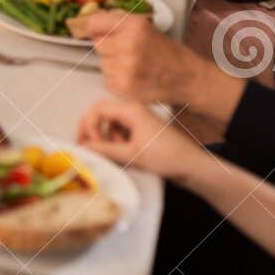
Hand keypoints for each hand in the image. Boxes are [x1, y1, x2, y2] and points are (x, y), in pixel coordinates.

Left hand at [73, 9, 199, 102]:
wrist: (187, 77)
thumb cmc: (166, 52)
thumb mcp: (145, 27)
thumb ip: (116, 20)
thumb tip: (88, 19)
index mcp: (134, 26)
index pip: (94, 23)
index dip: (92, 27)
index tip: (90, 29)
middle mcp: (129, 46)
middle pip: (98, 44)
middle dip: (109, 48)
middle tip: (127, 51)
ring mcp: (125, 69)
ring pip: (102, 64)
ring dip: (113, 66)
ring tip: (134, 66)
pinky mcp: (123, 88)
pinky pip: (107, 80)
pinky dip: (117, 80)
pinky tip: (134, 78)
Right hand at [77, 97, 205, 179]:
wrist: (191, 165)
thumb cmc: (165, 157)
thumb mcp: (131, 154)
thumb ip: (104, 150)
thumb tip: (83, 148)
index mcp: (130, 110)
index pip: (97, 109)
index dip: (88, 126)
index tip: (88, 145)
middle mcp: (133, 110)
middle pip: (102, 114)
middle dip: (93, 131)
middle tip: (87, 148)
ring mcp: (137, 120)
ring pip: (110, 125)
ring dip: (106, 139)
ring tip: (114, 155)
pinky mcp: (141, 130)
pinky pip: (120, 132)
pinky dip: (116, 143)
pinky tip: (123, 155)